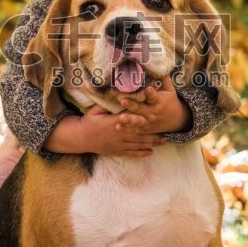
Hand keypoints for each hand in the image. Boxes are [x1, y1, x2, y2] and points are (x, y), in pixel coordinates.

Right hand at [45, 106, 166, 157]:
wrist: (80, 138)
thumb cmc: (88, 122)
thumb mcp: (95, 110)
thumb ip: (107, 104)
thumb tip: (116, 94)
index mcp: (115, 122)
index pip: (133, 119)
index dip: (145, 118)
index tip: (156, 115)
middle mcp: (120, 134)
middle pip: (140, 133)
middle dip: (154, 133)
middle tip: (167, 132)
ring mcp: (119, 144)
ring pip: (139, 144)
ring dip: (152, 143)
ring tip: (163, 142)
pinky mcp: (117, 151)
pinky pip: (132, 153)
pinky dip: (142, 153)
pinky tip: (150, 152)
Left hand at [116, 75, 191, 133]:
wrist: (177, 120)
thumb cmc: (170, 101)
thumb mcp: (170, 90)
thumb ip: (163, 78)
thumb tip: (157, 63)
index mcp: (159, 101)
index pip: (154, 97)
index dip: (151, 93)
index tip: (148, 89)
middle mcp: (153, 112)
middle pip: (141, 108)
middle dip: (132, 105)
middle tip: (122, 100)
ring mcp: (148, 121)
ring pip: (137, 121)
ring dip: (129, 120)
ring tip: (120, 118)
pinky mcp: (145, 129)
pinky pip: (135, 130)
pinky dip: (127, 129)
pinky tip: (118, 127)